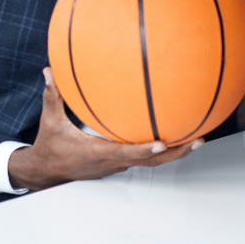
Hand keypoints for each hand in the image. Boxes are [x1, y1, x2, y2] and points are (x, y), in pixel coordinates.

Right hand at [8, 68, 203, 190]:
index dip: (144, 149)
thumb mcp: (50, 122)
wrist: (46, 172)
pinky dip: (162, 150)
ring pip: (152, 163)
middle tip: (197, 140)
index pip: (124, 153)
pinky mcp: (119, 163)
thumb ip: (52, 95)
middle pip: (150, 162)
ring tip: (197, 138)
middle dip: (175, 153)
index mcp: (96, 153)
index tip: (162, 143)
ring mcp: (118, 165)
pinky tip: (174, 136)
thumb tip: (49, 71)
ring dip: (174, 153)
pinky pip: (145, 158)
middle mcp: (112, 162)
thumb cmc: (50, 147)